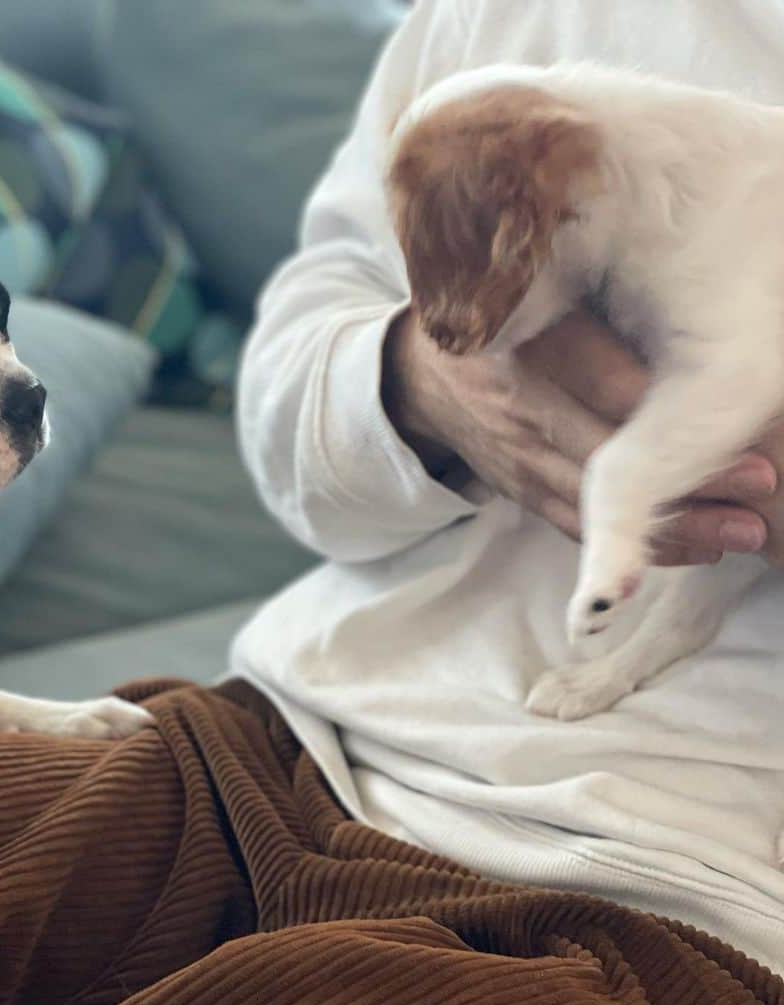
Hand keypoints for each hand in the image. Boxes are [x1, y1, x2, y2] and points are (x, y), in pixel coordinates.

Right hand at [382, 307, 777, 565]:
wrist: (423, 373)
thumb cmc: (500, 316)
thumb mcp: (539, 287)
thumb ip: (605, 295)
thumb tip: (707, 305)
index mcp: (527, 344)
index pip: (605, 385)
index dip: (673, 411)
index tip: (741, 422)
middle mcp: (519, 407)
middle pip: (608, 456)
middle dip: (687, 482)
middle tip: (760, 492)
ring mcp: (514, 455)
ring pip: (596, 504)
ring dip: (670, 525)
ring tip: (740, 533)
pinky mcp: (516, 488)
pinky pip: (575, 526)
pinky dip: (628, 545)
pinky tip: (691, 549)